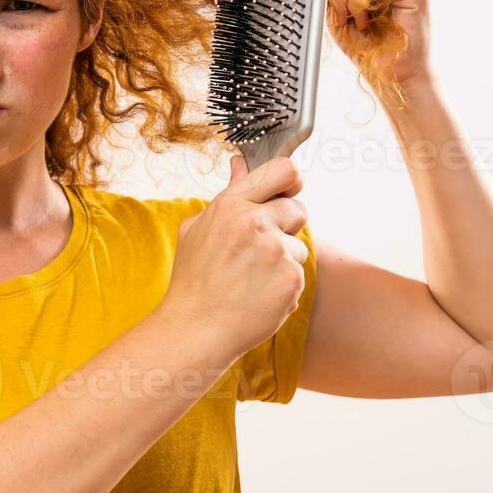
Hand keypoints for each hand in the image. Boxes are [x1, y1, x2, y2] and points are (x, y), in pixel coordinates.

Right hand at [161, 153, 308, 362]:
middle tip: (262, 250)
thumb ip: (228, 195)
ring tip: (252, 280)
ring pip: (298, 246)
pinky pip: (298, 274)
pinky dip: (284, 286)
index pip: (282, 170)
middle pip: (298, 209)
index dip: (293, 179)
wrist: (196, 329)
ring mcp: (274, 250)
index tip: (291, 190)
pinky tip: (259, 296)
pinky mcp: (290, 277)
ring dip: (284, 262)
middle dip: (286, 227)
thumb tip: (239, 164)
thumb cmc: (194, 280)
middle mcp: (254, 223)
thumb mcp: (198, 229)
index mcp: (230, 206)